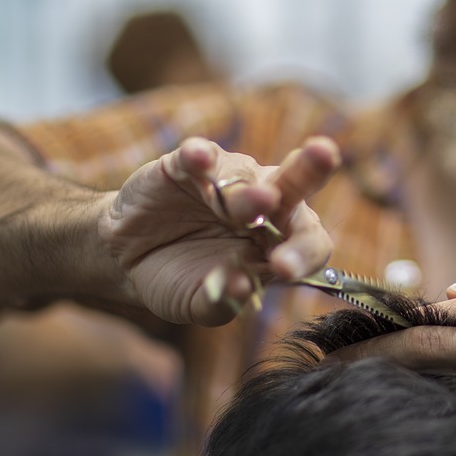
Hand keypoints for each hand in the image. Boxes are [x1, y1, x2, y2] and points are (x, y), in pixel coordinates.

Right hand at [100, 135, 339, 325]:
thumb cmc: (179, 279)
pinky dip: (198, 156)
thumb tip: (243, 287)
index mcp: (278, 240)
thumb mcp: (199, 302)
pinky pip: (197, 156)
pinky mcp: (187, 165)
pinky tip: (197, 158)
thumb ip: (223, 300)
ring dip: (249, 190)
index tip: (285, 270)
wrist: (129, 257)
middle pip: (293, 185)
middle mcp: (262, 203)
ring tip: (261, 200)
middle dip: (311, 169)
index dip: (303, 253)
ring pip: (244, 175)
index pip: (309, 241)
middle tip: (325, 154)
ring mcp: (225, 180)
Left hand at [328, 252, 455, 455]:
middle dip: (368, 359)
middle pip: (424, 347)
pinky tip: (397, 421)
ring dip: (390, 390)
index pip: (433, 309)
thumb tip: (447, 290)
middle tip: (325, 367)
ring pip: (438, 384)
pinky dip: (429, 416)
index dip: (380, 323)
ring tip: (346, 393)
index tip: (339, 333)